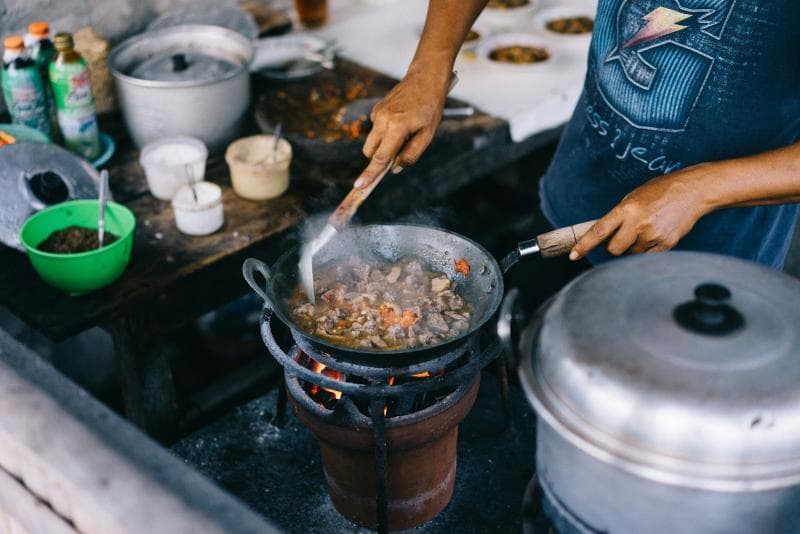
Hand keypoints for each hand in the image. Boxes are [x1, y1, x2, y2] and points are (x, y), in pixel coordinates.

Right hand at [353, 67, 449, 188]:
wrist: (425, 79)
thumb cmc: (430, 108)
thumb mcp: (427, 135)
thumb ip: (411, 155)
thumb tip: (396, 169)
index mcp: (397, 127)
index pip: (380, 158)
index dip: (370, 174)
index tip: (359, 186)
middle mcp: (383, 120)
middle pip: (370, 152)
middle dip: (378, 160)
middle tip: (396, 158)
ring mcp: (378, 113)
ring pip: (372, 141)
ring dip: (383, 146)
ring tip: (405, 135)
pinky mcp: (377, 109)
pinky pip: (376, 130)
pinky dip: (385, 134)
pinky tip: (402, 122)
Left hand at [570, 165, 712, 259]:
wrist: (693, 191)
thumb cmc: (660, 191)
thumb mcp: (634, 197)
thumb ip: (618, 216)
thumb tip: (602, 236)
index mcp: (626, 209)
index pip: (599, 231)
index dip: (584, 245)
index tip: (573, 255)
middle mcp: (638, 223)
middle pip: (613, 249)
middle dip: (613, 246)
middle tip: (623, 235)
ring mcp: (653, 235)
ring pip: (630, 254)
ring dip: (632, 247)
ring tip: (646, 229)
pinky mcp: (666, 244)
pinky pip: (646, 257)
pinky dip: (646, 250)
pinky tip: (654, 235)